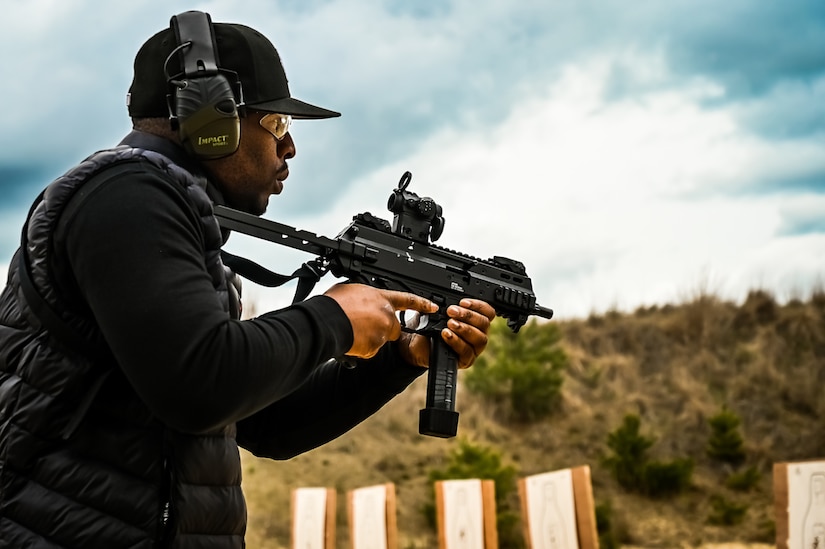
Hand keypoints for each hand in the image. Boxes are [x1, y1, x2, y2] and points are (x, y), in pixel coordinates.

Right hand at [323, 283, 437, 358]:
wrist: (327, 321)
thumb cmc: (334, 304)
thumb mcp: (352, 290)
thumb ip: (364, 297)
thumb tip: (361, 300)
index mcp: (381, 298)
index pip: (408, 300)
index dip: (422, 304)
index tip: (433, 307)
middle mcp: (386, 315)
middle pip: (393, 326)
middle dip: (382, 329)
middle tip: (363, 325)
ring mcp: (382, 333)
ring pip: (379, 339)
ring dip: (368, 338)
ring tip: (351, 330)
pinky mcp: (374, 348)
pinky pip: (369, 350)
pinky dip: (361, 348)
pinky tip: (350, 339)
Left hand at [399, 298, 495, 368]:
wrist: (417, 343)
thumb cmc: (430, 326)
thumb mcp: (438, 311)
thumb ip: (448, 306)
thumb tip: (450, 301)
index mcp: (476, 321)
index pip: (488, 312)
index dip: (479, 305)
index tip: (463, 302)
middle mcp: (478, 334)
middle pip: (485, 324)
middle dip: (468, 315)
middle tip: (452, 311)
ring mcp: (473, 349)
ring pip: (480, 339)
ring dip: (465, 329)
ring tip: (449, 323)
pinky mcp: (465, 361)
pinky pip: (466, 352)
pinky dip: (456, 341)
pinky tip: (446, 335)